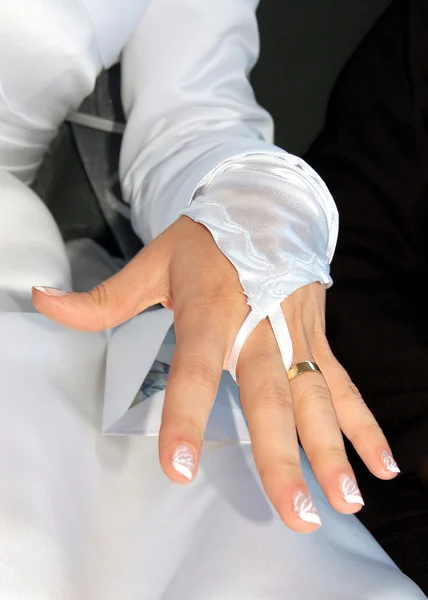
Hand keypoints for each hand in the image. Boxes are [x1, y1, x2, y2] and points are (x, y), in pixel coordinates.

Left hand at [33, 217, 398, 531]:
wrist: (265, 208)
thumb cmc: (205, 242)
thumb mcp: (153, 261)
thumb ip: (103, 297)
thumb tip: (44, 302)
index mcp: (211, 308)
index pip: (194, 367)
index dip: (186, 414)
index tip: (180, 467)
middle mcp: (258, 325)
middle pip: (269, 396)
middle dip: (282, 455)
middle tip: (294, 513)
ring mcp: (295, 334)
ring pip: (316, 397)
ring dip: (331, 450)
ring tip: (343, 501)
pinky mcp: (318, 339)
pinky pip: (343, 385)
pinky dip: (363, 425)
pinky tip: (380, 465)